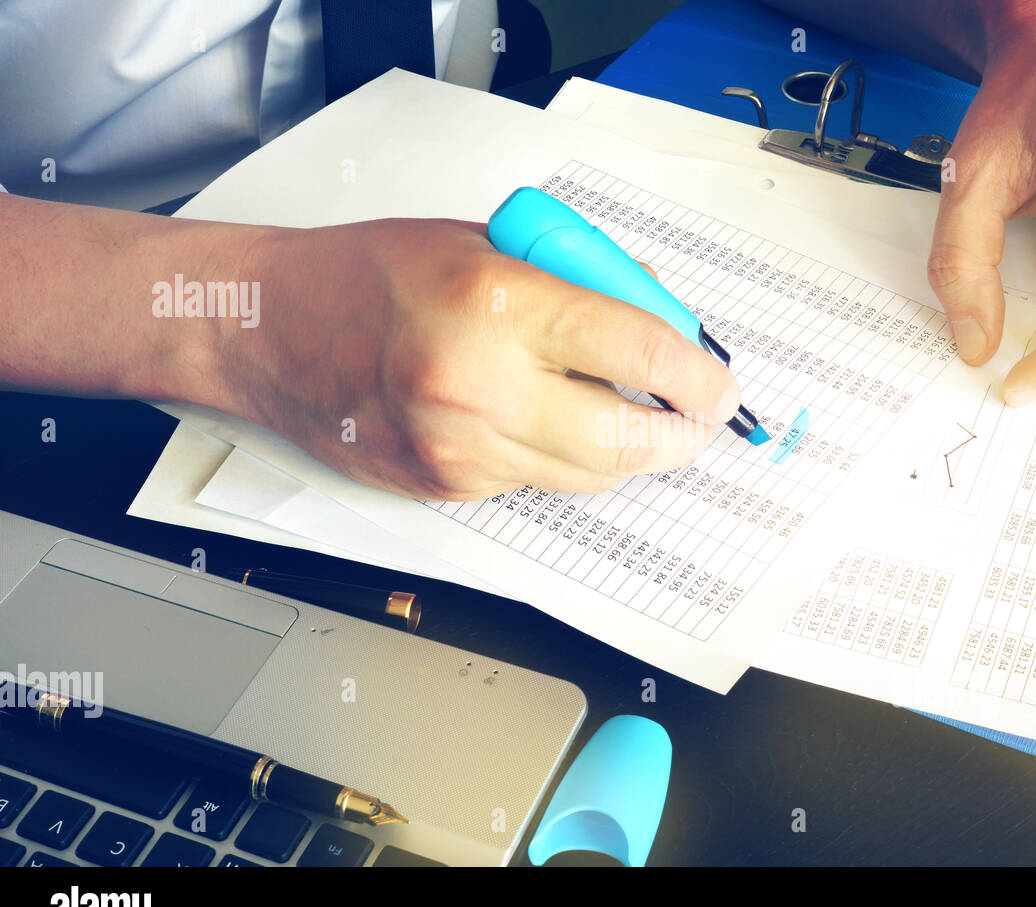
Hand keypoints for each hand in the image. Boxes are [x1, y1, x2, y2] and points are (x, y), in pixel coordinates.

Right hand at [217, 218, 739, 499]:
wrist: (271, 330)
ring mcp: (461, 450)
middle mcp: (480, 387)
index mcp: (499, 304)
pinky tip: (547, 421)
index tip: (718, 384)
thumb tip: (663, 317)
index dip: (699, 376)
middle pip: (626, 442)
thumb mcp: (490, 242)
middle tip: (697, 421)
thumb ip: (582, 281)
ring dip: (626, 453)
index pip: (639, 354)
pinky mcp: (445, 488)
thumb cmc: (373, 273)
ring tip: (632, 417)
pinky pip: (535, 484)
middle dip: (680, 437)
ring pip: (587, 477)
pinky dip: (560, 459)